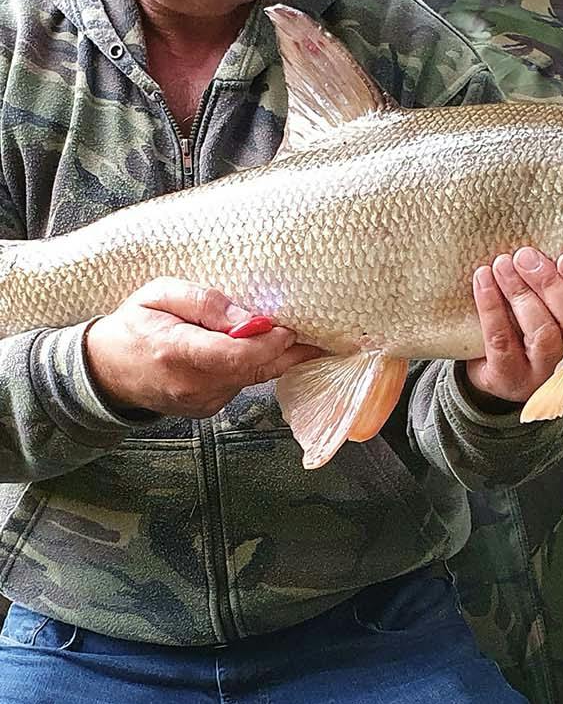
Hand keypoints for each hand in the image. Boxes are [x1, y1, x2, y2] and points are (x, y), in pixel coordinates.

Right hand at [85, 278, 326, 417]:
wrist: (105, 371)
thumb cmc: (133, 325)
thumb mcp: (160, 295)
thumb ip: (206, 303)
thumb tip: (252, 318)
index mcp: (175, 352)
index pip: (235, 355)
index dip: (269, 343)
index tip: (290, 328)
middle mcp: (191, 384)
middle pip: (255, 370)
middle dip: (287, 349)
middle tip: (316, 330)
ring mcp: (201, 401)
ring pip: (254, 378)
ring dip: (274, 357)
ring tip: (292, 333)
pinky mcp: (208, 409)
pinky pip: (243, 384)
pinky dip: (255, 366)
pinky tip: (260, 349)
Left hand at [463, 248, 562, 408]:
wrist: (499, 374)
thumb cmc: (537, 331)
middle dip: (551, 284)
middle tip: (527, 256)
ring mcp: (546, 374)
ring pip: (541, 330)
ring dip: (521, 291)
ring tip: (504, 263)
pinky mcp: (511, 378)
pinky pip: (502, 340)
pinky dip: (491, 306)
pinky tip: (484, 279)